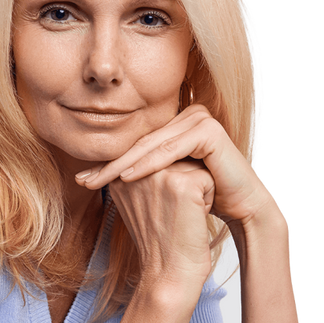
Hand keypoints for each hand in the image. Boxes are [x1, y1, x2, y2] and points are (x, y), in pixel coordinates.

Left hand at [76, 104, 275, 227]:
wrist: (240, 208)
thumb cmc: (203, 199)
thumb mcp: (165, 184)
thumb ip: (138, 173)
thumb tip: (92, 175)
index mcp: (176, 123)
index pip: (136, 143)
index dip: (108, 162)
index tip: (82, 180)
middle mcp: (188, 114)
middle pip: (141, 143)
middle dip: (110, 164)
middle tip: (84, 181)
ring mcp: (200, 118)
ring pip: (152, 145)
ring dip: (123, 164)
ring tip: (100, 181)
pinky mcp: (209, 131)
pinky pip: (171, 150)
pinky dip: (148, 165)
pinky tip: (127, 178)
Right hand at [107, 158, 215, 293]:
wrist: (168, 276)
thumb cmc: (160, 244)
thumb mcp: (140, 205)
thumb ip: (141, 176)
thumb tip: (157, 153)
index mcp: (119, 175)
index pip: (157, 159)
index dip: (168, 187)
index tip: (159, 214)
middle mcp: (133, 171)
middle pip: (175, 158)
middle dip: (182, 185)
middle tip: (171, 217)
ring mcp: (157, 176)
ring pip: (193, 165)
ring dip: (195, 191)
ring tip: (180, 217)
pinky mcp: (182, 184)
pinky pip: (207, 178)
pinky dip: (207, 200)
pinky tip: (191, 220)